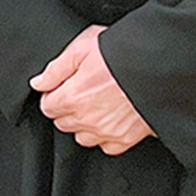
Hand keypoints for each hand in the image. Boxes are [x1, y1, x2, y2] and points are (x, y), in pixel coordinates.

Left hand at [31, 25, 153, 154]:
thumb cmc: (120, 54)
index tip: (62, 88)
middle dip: (67, 109)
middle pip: (63, 123)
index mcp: (72, 98)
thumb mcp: (81, 48)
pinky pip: (107, 146)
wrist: (157, 68)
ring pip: (83, 137)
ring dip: (84, 124)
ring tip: (96, 105)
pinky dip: (106, 136)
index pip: (48, 107)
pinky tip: (111, 118)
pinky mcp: (127, 138)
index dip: (53, 95)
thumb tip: (38, 83)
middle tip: (81, 92)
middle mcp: (87, 120)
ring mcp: (107, 132)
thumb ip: (55, 69)